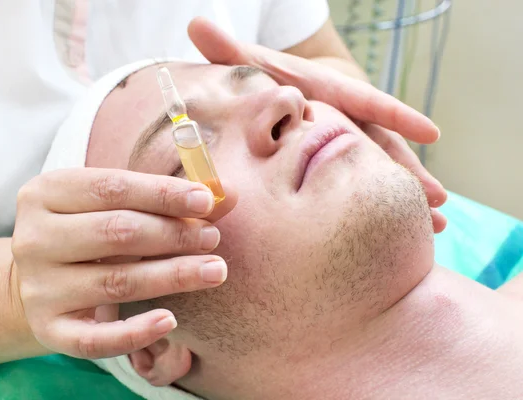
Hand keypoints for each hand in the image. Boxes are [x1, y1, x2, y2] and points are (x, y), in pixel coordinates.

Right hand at [12, 168, 237, 358]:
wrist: (43, 278)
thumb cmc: (91, 231)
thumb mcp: (119, 205)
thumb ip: (169, 198)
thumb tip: (226, 192)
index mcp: (47, 192)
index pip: (112, 187)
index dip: (163, 193)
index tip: (206, 199)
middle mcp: (34, 238)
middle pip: (116, 232)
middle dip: (174, 233)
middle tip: (212, 238)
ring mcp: (38, 287)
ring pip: (116, 281)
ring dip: (173, 275)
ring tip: (214, 270)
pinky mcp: (49, 328)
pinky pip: (95, 339)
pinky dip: (136, 332)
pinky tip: (171, 320)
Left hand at [188, 17, 447, 231]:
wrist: (266, 84)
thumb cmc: (256, 74)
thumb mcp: (243, 64)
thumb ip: (226, 51)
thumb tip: (198, 25)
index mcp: (324, 93)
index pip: (363, 102)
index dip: (395, 116)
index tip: (431, 132)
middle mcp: (341, 117)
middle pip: (380, 145)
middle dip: (409, 171)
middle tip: (438, 201)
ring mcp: (342, 141)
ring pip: (379, 170)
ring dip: (406, 196)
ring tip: (434, 226)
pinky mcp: (336, 159)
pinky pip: (364, 181)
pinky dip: (385, 203)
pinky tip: (407, 228)